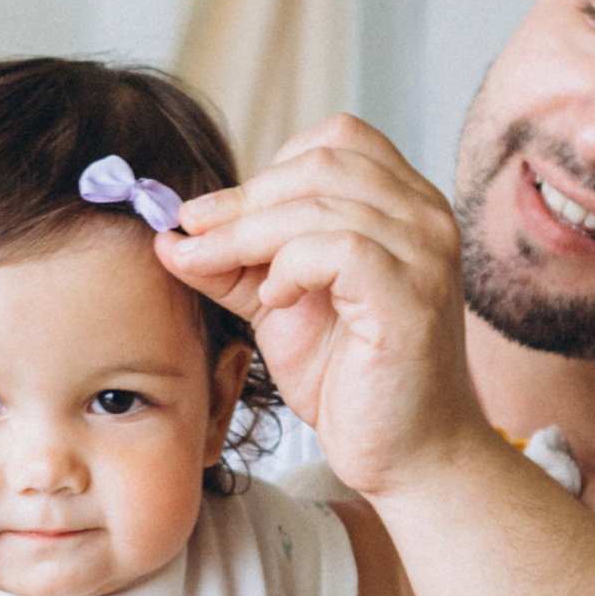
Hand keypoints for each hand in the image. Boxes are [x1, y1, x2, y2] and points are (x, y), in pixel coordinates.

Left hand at [163, 115, 488, 499]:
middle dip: (244, 199)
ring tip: (217, 268)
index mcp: (403, 205)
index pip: (336, 139)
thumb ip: (233, 265)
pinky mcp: (411, 295)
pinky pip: (338, 248)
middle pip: (322, 161)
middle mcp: (425, 216)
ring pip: (321, 201)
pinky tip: (276, 299)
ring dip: (249, 233)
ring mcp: (425, 253)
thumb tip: (169, 235)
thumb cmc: (350, 380)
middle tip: (192, 233)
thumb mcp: (278, 306)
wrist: (404, 456)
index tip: (213, 214)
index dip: (269, 168)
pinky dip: (290, 266)